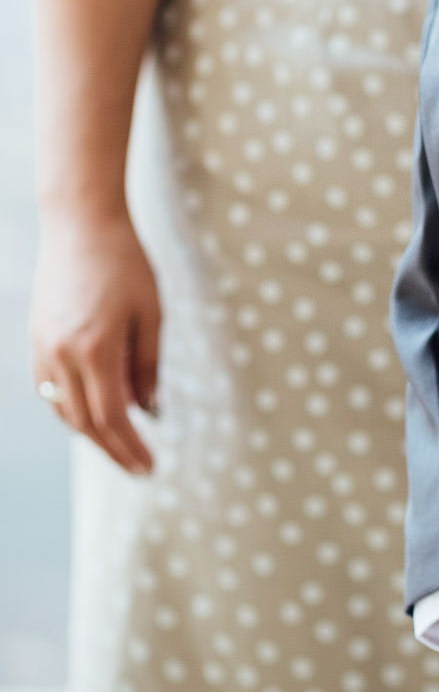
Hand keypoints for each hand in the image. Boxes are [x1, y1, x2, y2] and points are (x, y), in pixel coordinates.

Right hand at [31, 210, 160, 474]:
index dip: (131, 447)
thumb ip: (149, 365)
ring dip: (92, 431)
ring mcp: (43, 348)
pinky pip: (50, 390)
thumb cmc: (125, 262)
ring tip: (122, 442)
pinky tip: (95, 410)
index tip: (150, 467)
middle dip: (113, 450)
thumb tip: (149, 410)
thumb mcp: (151, 313)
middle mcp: (62, 355)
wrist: (79, 224)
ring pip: (64, 410)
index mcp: (96, 349)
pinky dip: (73, 407)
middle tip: (139, 467)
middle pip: (86, 423)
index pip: (114, 417)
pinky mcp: (35, 340)